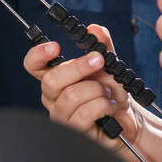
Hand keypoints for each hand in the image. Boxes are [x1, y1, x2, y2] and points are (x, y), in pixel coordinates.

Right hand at [23, 24, 144, 151]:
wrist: (127, 117)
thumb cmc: (112, 92)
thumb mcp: (109, 64)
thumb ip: (102, 45)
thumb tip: (95, 29)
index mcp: (56, 78)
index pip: (33, 66)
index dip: (38, 55)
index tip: (55, 46)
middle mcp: (54, 98)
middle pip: (52, 80)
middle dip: (79, 68)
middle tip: (99, 61)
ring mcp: (63, 116)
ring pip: (71, 96)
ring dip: (97, 89)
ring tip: (107, 92)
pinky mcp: (75, 132)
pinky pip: (85, 113)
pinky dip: (103, 105)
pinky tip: (109, 106)